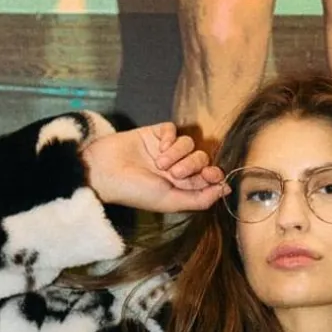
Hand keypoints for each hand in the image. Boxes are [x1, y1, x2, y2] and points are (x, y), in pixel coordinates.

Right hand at [82, 123, 225, 214]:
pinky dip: (170, 138)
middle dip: (193, 165)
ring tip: (160, 164)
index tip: (212, 176)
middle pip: (202, 158)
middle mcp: (176, 168)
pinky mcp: (154, 134)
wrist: (105, 173)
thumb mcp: (170, 201)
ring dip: (178, 153)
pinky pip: (173, 129)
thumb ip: (200, 199)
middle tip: (174, 174)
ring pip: (189, 143)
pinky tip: (158, 147)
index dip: (214, 175)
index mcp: (181, 187)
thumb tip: (226, 190)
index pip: (208, 178)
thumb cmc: (135, 192)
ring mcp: (165, 150)